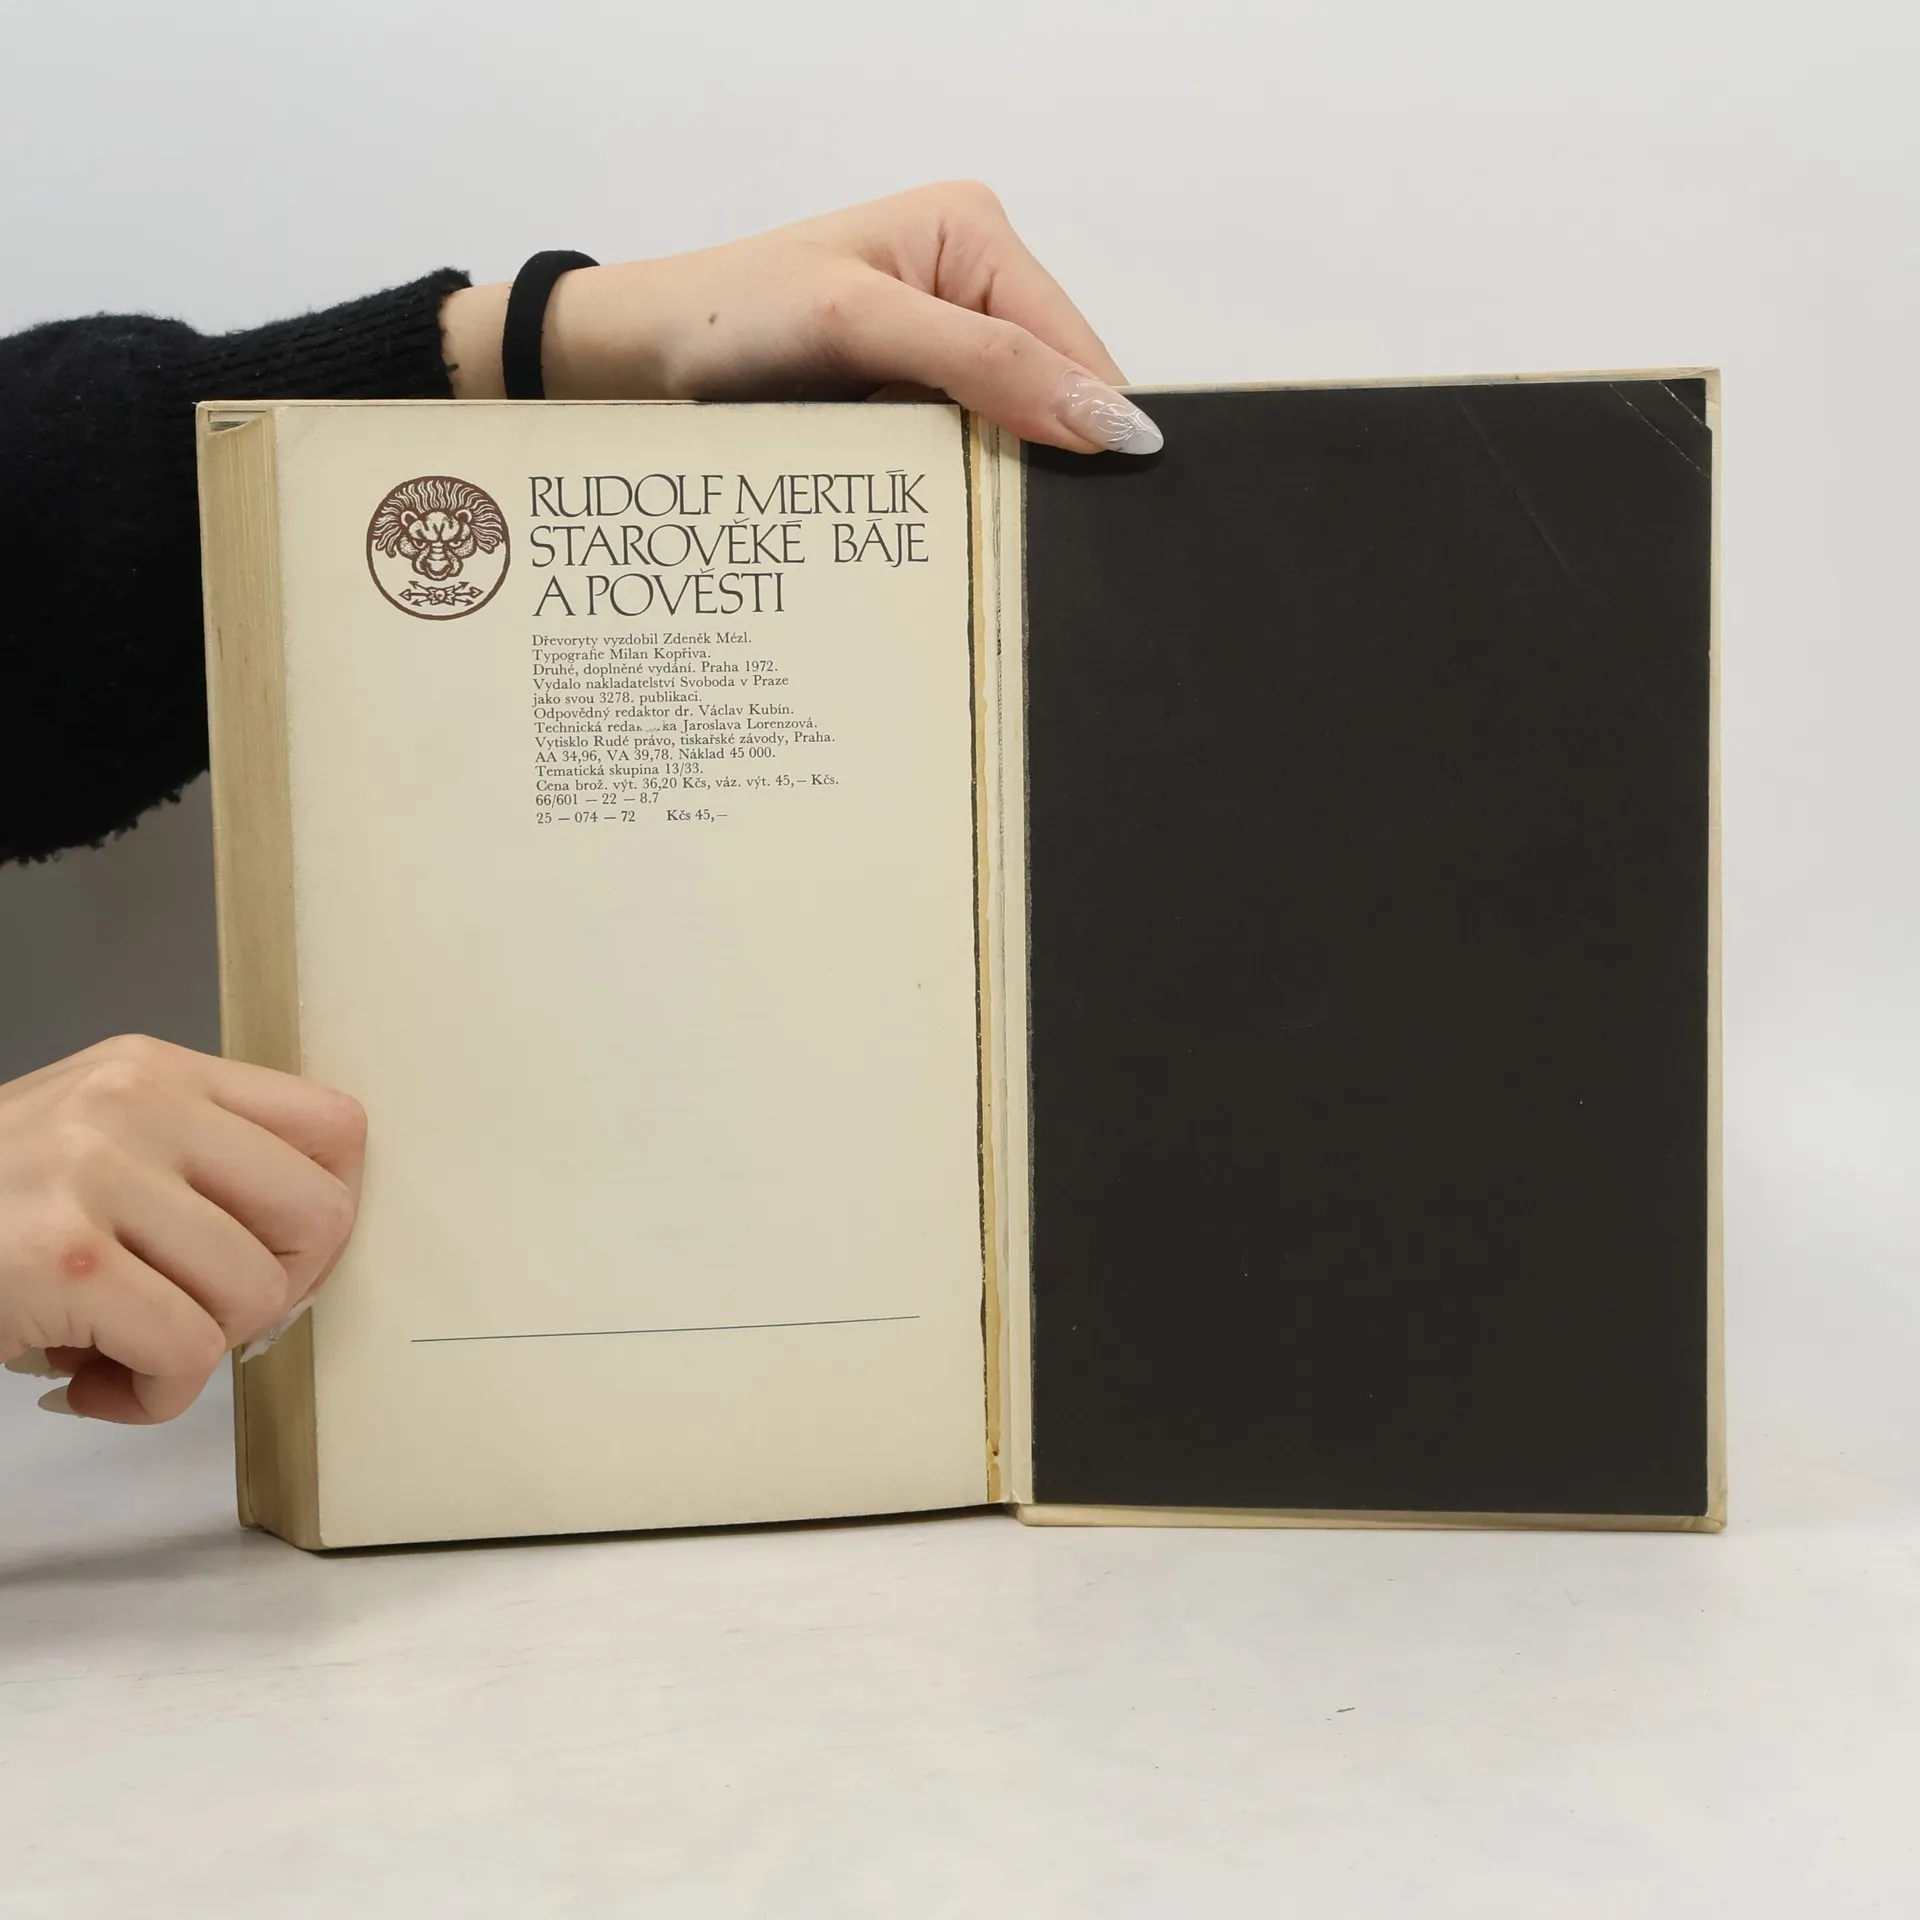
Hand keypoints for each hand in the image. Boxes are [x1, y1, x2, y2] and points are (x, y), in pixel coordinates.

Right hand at [0, 1036, 364, 1422]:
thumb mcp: (93, 1145)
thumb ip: (197, 1165)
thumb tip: (314, 1243)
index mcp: (156, 1071)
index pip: (334, 1127)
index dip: (326, 1214)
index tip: (276, 1259)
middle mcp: (135, 1105)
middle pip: (321, 1214)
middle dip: (281, 1291)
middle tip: (208, 1316)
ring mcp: (96, 1175)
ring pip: (255, 1295)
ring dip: (198, 1354)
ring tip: (125, 1349)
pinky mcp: (63, 1259)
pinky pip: (187, 1355)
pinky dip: (154, 1397)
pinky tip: (93, 1384)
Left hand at [440, 180, 1162, 455]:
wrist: (629, 361)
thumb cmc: (727, 318)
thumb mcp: (861, 323)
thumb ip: (988, 363)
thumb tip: (1108, 421)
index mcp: (975, 237)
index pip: (1080, 350)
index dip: (1090, 431)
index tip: (1080, 516)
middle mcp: (966, 286)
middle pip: (1052, 396)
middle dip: (1035, 458)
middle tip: (1005, 529)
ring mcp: (936, 350)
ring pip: (1009, 438)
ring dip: (986, 483)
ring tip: (957, 523)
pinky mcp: (904, 399)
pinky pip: (958, 456)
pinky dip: (948, 491)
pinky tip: (926, 515)